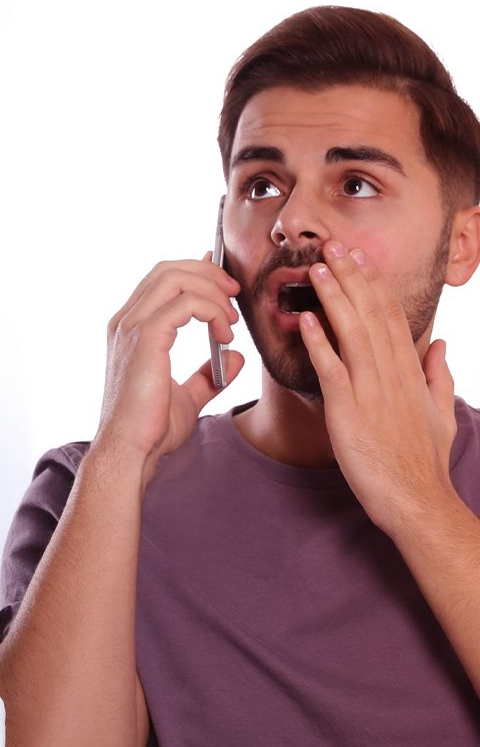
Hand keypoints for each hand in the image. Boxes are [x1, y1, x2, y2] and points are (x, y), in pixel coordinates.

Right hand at [96, 256, 242, 482]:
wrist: (131, 451)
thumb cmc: (150, 430)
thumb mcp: (188, 398)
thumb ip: (208, 376)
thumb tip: (235, 357)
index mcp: (129, 331)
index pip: (160, 280)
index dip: (196, 271)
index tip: (225, 286)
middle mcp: (125, 322)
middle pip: (168, 269)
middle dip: (208, 274)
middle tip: (235, 296)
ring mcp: (132, 327)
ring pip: (177, 278)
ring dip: (213, 292)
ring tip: (230, 321)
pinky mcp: (146, 337)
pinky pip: (186, 302)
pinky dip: (212, 311)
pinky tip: (223, 335)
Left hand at [300, 241, 457, 535]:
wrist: (417, 500)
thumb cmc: (422, 462)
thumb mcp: (439, 413)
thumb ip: (437, 375)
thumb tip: (437, 344)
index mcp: (409, 372)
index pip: (390, 317)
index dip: (372, 285)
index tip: (359, 259)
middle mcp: (391, 374)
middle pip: (372, 314)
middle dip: (352, 277)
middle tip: (333, 246)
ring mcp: (371, 391)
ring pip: (352, 333)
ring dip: (333, 298)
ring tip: (317, 268)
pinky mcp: (349, 412)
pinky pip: (332, 370)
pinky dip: (319, 342)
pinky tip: (307, 319)